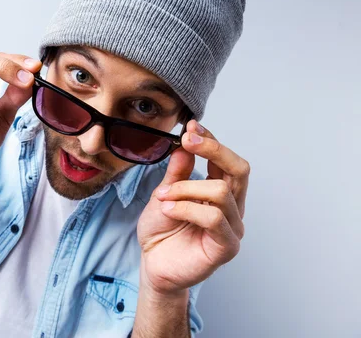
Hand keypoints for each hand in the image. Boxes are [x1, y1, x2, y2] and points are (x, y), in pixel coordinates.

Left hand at [136, 120, 249, 295]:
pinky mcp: (226, 246)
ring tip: (163, 197)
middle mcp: (232, 208)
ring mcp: (233, 228)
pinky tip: (169, 210)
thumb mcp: (164, 193)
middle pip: (239, 169)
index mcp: (221, 193)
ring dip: (186, 188)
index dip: (212, 140)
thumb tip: (185, 143)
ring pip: (221, 191)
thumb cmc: (161, 232)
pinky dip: (187, 208)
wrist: (153, 265)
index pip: (227, 160)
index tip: (191, 126)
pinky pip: (214, 217)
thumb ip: (177, 172)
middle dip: (213, 149)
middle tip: (187, 141)